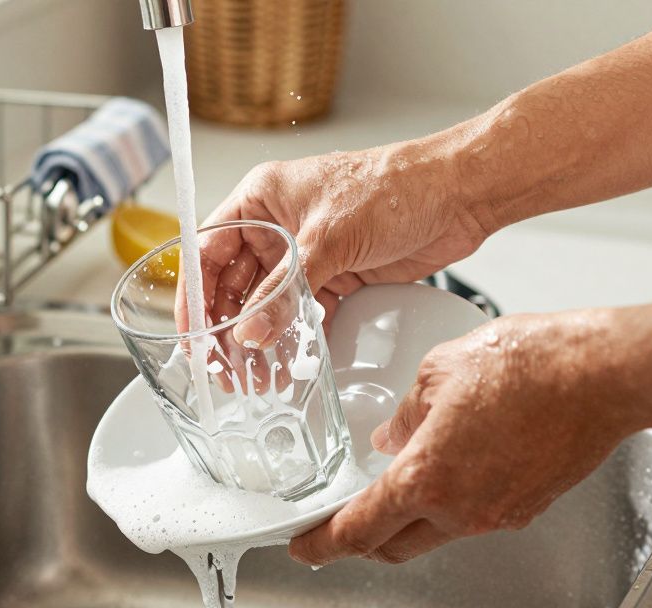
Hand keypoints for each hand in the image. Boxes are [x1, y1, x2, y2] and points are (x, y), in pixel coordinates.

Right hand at [176, 141, 489, 344]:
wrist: (458, 194)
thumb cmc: (396, 186)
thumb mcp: (327, 240)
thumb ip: (285, 291)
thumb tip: (250, 333)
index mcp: (261, 198)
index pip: (207, 250)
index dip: (196, 295)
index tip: (192, 335)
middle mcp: (278, 225)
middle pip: (235, 284)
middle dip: (229, 328)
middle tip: (226, 369)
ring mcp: (307, 252)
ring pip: (269, 304)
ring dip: (262, 340)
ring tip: (257, 377)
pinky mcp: (337, 275)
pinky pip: (304, 313)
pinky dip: (297, 339)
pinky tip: (291, 365)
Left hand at [289, 310, 644, 564]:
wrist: (604, 374)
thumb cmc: (530, 364)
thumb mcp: (439, 371)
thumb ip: (405, 414)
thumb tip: (389, 437)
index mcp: (426, 479)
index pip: (357, 531)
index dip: (322, 546)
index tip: (303, 548)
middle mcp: (460, 510)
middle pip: (391, 546)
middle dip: (360, 541)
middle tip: (339, 525)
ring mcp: (496, 515)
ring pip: (433, 535)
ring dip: (407, 521)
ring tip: (393, 489)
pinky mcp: (526, 508)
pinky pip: (472, 519)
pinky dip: (449, 505)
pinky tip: (449, 470)